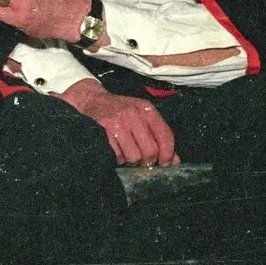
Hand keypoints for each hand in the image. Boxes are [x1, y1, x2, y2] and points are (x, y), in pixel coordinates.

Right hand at [55, 78, 178, 166]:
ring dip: (130, 161)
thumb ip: (158, 137)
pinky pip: (117, 155)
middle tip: (141, 160)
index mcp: (146, 109)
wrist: (91, 100)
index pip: (165, 135)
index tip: (165, 164)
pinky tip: (115, 150)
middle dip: (147, 161)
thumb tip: (174, 161)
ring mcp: (118, 121)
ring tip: (126, 154)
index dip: (168, 154)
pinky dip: (117, 158)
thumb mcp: (141, 118)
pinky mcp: (104, 129)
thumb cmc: (120, 112)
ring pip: (134, 156)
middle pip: (150, 150)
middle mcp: (134, 113)